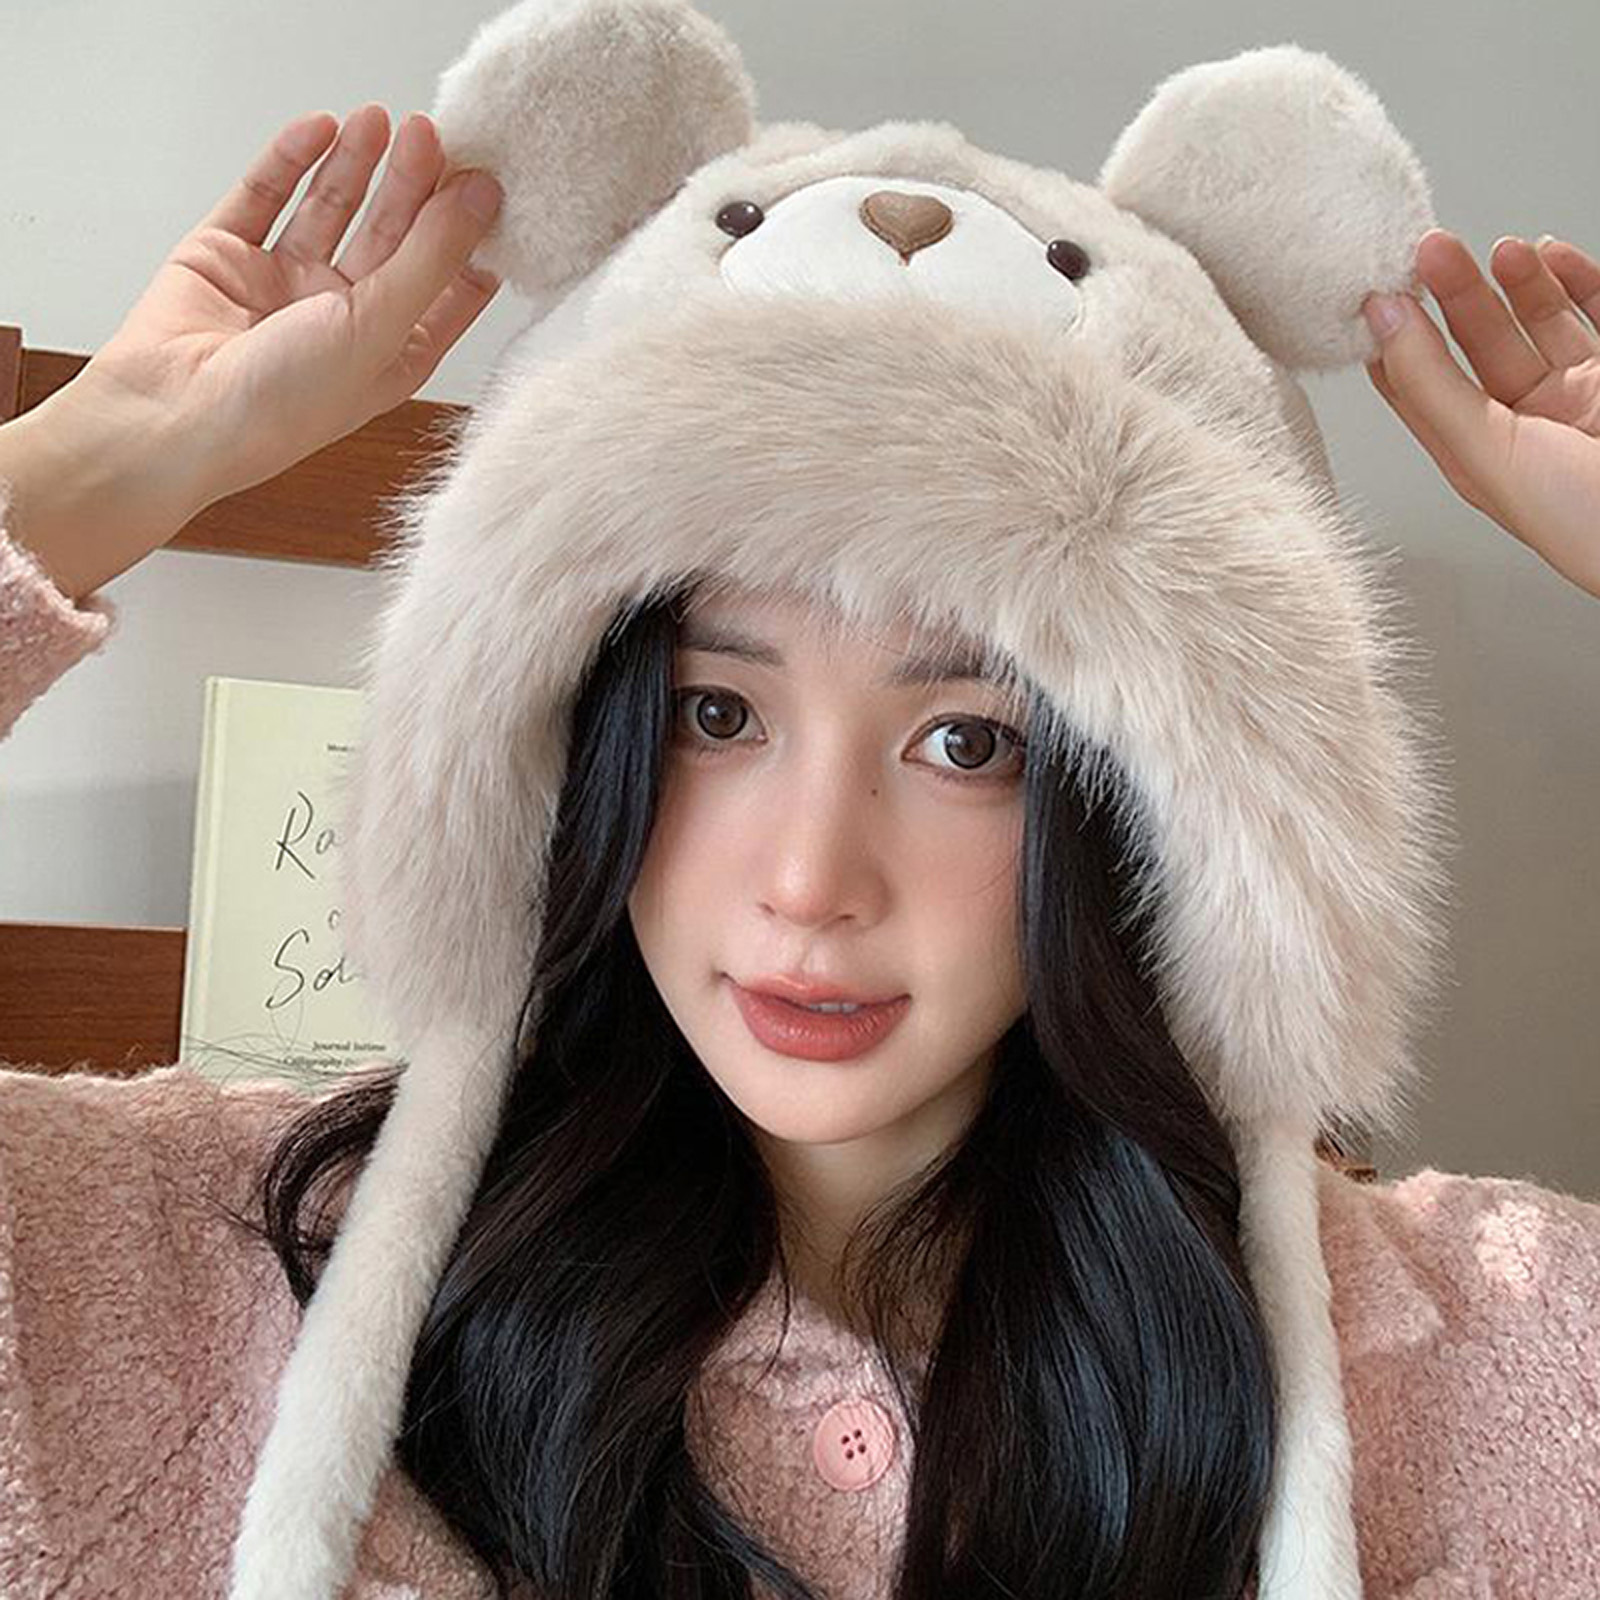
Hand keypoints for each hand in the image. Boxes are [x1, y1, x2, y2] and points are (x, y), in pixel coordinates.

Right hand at [0, 106, 503, 601]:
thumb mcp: (380, 327)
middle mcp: (343, 319)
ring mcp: (285, 286)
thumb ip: (432, 256)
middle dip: (412, 184)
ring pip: (331, 209)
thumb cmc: (283, 403)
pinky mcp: (228, 256)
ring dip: (356, 164)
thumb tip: (482, 195)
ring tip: (379, 118)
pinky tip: (319, 129)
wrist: (174, 416)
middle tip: (428, 132)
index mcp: (391, 352)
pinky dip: (291, 162)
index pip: (447, 286)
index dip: (468, 235)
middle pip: (392, 236)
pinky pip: (265, 197)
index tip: (490, 182)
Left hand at [1362, 229, 1599, 600]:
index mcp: (1478, 458)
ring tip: (1495, 248)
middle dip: (1452, 295)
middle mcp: (1523, 428)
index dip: (1393, 336)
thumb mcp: (1489, 451)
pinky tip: (1548, 252)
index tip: (1372, 287)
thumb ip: (1431, 385)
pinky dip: (1573, 281)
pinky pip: (1594, 314)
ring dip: (1512, 282)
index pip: (1417, 388)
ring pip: (1534, 324)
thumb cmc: (1585, 522)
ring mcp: (1576, 399)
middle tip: (1428, 248)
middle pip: (1474, 348)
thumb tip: (1381, 320)